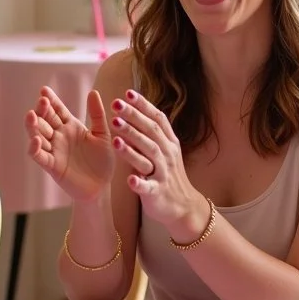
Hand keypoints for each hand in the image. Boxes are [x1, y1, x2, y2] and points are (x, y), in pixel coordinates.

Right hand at [25, 85, 114, 202]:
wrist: (101, 187)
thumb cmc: (102, 161)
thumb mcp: (103, 135)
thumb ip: (97, 114)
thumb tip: (93, 92)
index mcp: (70, 127)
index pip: (57, 110)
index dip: (50, 100)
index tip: (44, 90)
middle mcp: (59, 137)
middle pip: (45, 120)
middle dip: (41, 110)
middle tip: (42, 102)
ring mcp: (54, 151)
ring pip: (38, 135)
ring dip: (33, 126)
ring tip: (31, 116)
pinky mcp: (52, 166)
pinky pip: (40, 156)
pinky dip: (35, 149)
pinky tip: (35, 140)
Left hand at [109, 89, 208, 237]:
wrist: (183, 206)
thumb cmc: (168, 175)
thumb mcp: (165, 150)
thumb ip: (151, 133)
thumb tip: (133, 109)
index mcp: (169, 143)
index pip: (157, 119)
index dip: (143, 105)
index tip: (127, 93)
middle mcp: (167, 154)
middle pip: (151, 132)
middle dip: (133, 117)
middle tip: (116, 104)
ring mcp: (163, 173)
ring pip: (148, 155)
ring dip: (132, 143)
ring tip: (115, 131)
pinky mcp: (157, 192)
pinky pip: (148, 187)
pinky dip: (139, 183)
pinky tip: (129, 179)